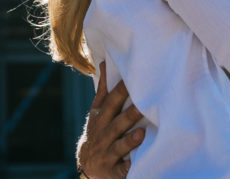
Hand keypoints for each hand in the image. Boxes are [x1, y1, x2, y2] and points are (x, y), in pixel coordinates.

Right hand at [76, 61, 144, 177]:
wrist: (87, 164)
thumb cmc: (99, 130)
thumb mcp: (97, 110)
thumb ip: (104, 88)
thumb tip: (105, 62)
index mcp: (100, 118)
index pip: (110, 102)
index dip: (121, 91)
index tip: (132, 79)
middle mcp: (102, 134)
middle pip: (116, 123)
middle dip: (128, 115)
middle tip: (142, 106)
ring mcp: (106, 153)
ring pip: (118, 147)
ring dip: (129, 140)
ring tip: (141, 133)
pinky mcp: (112, 171)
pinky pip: (121, 170)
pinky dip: (128, 168)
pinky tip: (136, 164)